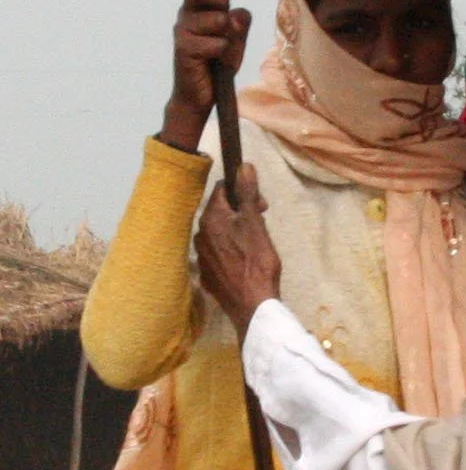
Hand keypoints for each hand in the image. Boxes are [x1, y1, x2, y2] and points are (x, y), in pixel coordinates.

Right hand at [163, 0, 255, 151]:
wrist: (199, 95)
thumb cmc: (218, 62)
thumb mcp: (237, 39)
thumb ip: (241, 22)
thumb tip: (237, 12)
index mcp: (202, 4)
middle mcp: (188, 11)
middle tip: (226, 22)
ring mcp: (182, 28)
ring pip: (218, 19)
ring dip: (229, 38)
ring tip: (220, 53)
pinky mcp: (183, 47)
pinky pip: (217, 44)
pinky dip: (224, 55)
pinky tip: (213, 64)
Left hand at [195, 164, 281, 338]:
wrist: (252, 304)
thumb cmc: (257, 261)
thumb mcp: (257, 223)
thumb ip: (248, 194)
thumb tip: (243, 165)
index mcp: (211, 219)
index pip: (221, 189)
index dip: (243, 192)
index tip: (261, 204)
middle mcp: (199, 234)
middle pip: (219, 211)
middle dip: (240, 211)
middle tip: (262, 222)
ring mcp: (201, 256)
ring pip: (218, 232)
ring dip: (234, 230)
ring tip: (254, 243)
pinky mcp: (206, 273)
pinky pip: (217, 252)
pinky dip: (229, 249)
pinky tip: (243, 260)